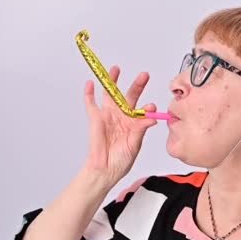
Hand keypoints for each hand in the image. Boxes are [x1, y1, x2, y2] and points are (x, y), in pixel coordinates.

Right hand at [82, 65, 157, 185]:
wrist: (105, 170)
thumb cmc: (121, 160)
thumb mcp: (134, 144)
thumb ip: (141, 129)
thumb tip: (151, 117)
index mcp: (134, 122)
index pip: (143, 109)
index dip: (148, 107)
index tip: (151, 106)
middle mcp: (122, 116)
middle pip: (130, 95)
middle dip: (137, 85)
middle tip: (144, 75)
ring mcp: (109, 116)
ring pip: (110, 94)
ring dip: (112, 81)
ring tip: (116, 69)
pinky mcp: (96, 119)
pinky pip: (91, 104)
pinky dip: (89, 93)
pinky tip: (90, 83)